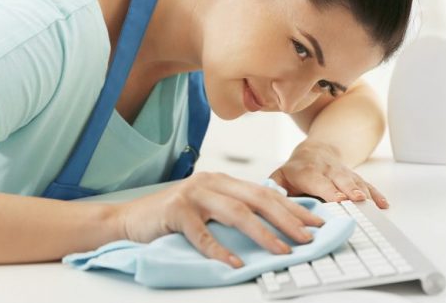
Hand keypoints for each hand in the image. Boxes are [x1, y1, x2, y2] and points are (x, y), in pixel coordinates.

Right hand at [112, 172, 324, 268]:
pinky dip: (220, 250)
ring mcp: (193, 195)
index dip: (292, 208)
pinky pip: (202, 234)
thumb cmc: (173, 218)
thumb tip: (274, 224)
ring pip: (236, 213)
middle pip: (257, 199)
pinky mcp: (175, 211)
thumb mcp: (208, 208)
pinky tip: (235, 264)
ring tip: (283, 251)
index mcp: (223, 181)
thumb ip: (234, 209)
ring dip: (263, 234)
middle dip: (287, 219)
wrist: (130, 219)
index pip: (265, 192)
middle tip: (308, 237)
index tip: (315, 223)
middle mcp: (211, 182)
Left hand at [269, 142, 388, 208]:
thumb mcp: (280, 176)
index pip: (318, 181)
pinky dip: (376, 195)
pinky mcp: (355, 177)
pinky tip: (383, 205)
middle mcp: (328, 170)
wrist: (315, 151)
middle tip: (357, 200)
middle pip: (340, 180)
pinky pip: (367, 185)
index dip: (328, 190)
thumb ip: (274, 187)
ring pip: (356, 182)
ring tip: (374, 205)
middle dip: (349, 190)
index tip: (338, 199)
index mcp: (307, 171)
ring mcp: (343, 173)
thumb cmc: (295, 170)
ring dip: (365, 193)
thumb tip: (268, 197)